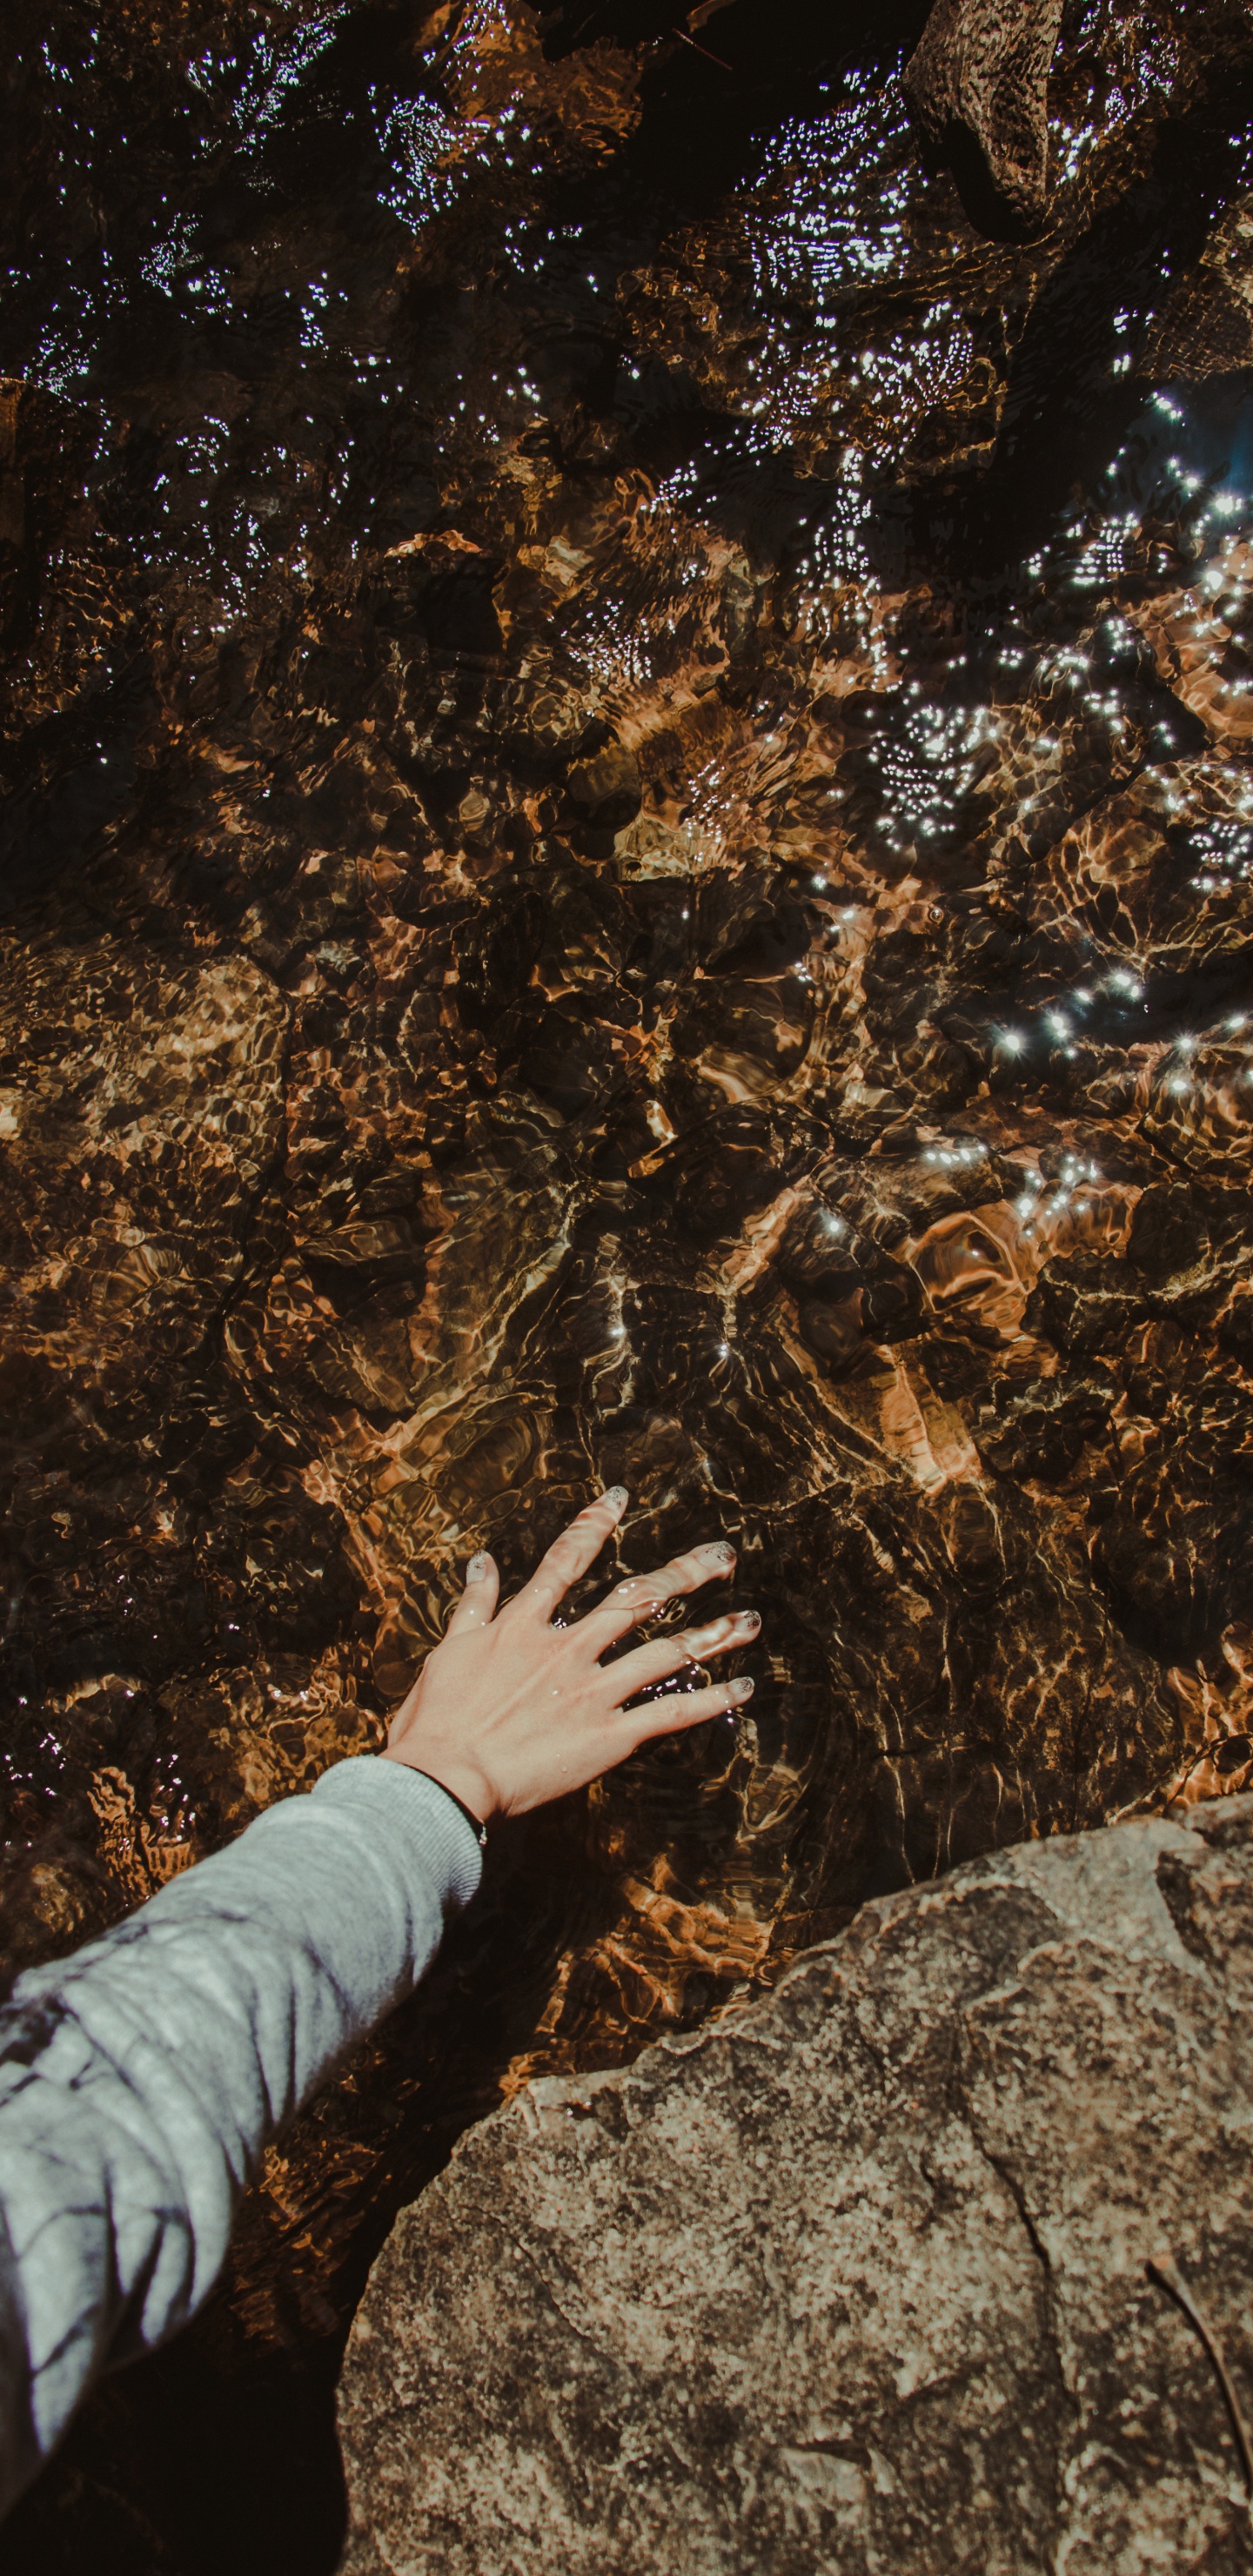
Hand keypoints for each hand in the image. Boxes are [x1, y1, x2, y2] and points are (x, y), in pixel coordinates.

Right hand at [381, 1488, 757, 1823]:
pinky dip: (710, 1700)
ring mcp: (592, 1691)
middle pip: (636, 1599)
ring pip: (666, 1652)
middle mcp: (566, 1649)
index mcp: (524, 1626)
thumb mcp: (448, 1650)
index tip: (619, 1499)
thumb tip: (481, 1560)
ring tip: (750, 1620)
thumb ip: (473, 1603)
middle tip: (723, 1556)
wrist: (445, 1779)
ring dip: (713, 1634)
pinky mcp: (609, 1735)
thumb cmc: (437, 1722)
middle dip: (685, 1574)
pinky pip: (670, 1713)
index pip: (565, 1561)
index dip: (594, 1525)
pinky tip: (743, 1687)